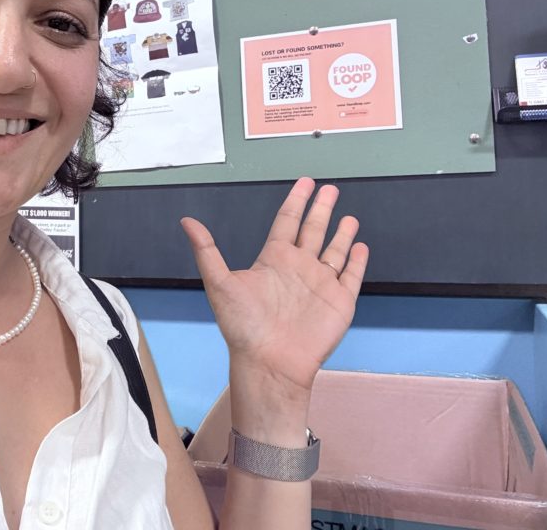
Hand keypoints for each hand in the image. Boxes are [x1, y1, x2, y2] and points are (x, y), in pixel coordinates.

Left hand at [181, 178, 367, 399]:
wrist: (269, 362)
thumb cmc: (243, 325)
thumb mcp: (219, 282)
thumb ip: (206, 250)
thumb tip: (186, 220)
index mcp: (274, 259)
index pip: (287, 221)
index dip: (296, 201)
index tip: (305, 183)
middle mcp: (298, 267)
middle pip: (313, 230)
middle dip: (321, 209)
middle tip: (330, 188)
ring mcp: (320, 284)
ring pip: (334, 251)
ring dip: (342, 233)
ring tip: (348, 215)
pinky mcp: (339, 302)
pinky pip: (351, 276)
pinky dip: (357, 261)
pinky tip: (360, 246)